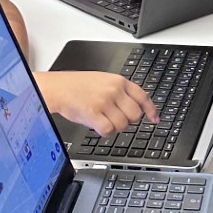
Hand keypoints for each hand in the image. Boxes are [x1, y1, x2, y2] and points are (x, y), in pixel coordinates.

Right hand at [38, 71, 158, 134]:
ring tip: (103, 120)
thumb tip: (136, 107)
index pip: (142, 96)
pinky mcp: (94, 113)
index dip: (150, 110)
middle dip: (127, 120)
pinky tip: (97, 124)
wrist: (58, 88)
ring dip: (114, 127)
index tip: (154, 119)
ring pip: (123, 125)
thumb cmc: (77, 86)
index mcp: (118, 81)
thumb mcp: (103, 81)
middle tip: (115, 118)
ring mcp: (105, 102)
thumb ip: (120, 91)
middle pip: (135, 115)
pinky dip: (104, 131)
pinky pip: (109, 130)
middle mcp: (114, 90)